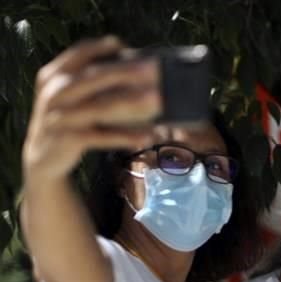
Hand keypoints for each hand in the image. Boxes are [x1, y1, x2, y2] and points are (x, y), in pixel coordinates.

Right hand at [22, 36, 160, 182]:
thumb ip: (93, 83)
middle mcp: (55, 92)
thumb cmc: (68, 121)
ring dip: (133, 102)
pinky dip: (127, 136)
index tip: (124, 45)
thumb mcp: (71, 97)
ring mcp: (61, 116)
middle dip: (126, 71)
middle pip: (94, 77)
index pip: (78, 53)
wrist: (42, 158)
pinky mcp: (69, 139)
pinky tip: (148, 136)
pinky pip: (103, 136)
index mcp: (54, 75)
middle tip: (154, 69)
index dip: (101, 47)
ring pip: (101, 107)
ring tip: (159, 100)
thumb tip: (134, 69)